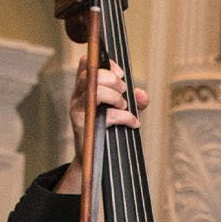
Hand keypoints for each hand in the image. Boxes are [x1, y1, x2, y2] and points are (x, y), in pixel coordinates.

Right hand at [56, 52, 146, 192]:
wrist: (95, 158)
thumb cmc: (108, 131)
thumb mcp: (124, 111)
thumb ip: (135, 101)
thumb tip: (142, 95)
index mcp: (85, 88)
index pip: (87, 63)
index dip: (105, 64)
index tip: (120, 74)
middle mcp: (78, 96)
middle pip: (92, 74)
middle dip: (114, 81)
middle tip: (124, 94)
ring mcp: (77, 109)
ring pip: (96, 90)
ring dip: (117, 97)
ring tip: (124, 107)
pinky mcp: (83, 124)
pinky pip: (107, 114)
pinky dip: (125, 117)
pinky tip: (133, 122)